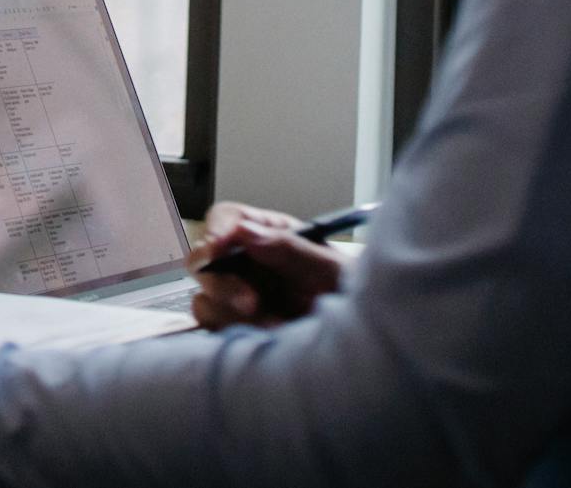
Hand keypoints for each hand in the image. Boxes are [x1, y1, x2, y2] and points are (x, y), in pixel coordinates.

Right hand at [185, 201, 349, 329]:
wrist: (367, 351)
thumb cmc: (356, 301)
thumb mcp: (333, 271)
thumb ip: (290, 249)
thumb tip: (245, 232)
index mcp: (269, 237)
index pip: (226, 219)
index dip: (217, 229)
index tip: (220, 246)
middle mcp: (247, 266)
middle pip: (203, 261)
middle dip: (222, 283)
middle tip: (252, 304)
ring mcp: (237, 299)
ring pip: (204, 300)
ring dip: (232, 315)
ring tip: (276, 328)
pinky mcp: (235, 330)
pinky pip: (214, 330)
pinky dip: (236, 336)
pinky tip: (270, 339)